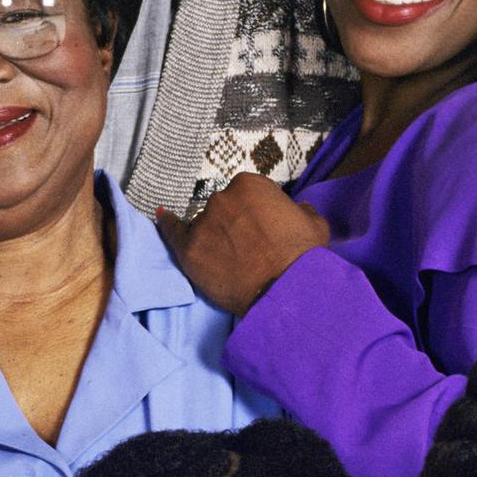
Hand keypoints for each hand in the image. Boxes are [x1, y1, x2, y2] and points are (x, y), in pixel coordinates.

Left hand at [156, 173, 330, 316]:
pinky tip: (162, 217)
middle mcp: (222, 198)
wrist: (284, 291)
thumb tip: (297, 210)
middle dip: (232, 222)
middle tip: (244, 245)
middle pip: (221, 207)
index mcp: (250, 185)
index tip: (257, 226)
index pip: (244, 193)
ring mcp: (202, 223)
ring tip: (224, 256)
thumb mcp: (314, 224)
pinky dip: (167, 224)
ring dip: (212, 235)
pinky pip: (172, 232)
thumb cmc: (302, 257)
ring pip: (203, 224)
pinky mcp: (189, 249)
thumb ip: (300, 211)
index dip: (251, 211)